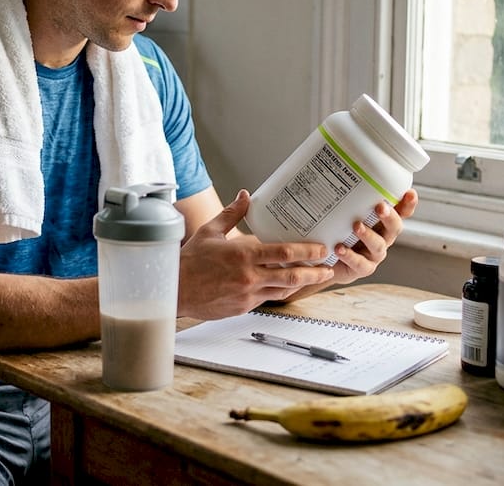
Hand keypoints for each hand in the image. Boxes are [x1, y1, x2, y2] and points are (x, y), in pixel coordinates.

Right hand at [177, 190, 335, 319]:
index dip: (308, 251)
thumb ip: (232, 214)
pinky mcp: (243, 307)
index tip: (322, 249)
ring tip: (316, 277)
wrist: (174, 289)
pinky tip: (288, 286)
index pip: (284, 253)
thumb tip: (246, 196)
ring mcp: (247, 294)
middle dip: (315, 272)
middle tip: (329, 267)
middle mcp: (249, 276)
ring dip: (302, 284)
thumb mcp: (210, 231)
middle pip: (292, 276)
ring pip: (284, 290)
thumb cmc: (190, 260)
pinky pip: (268, 298)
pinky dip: (280, 291)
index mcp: (243, 255)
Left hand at [327, 189, 418, 285]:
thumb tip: (340, 171)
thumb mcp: (344, 212)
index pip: (401, 212)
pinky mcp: (362, 268)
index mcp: (382, 222)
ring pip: (379, 245)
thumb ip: (347, 198)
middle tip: (380, 207)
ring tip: (356, 226)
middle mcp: (382, 237)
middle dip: (390, 217)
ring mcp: (374, 254)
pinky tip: (340, 248)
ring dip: (369, 235)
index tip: (410, 193)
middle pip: (395, 228)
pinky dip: (350, 256)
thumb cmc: (339, 231)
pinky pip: (360, 263)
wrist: (327, 260)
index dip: (408, 204)